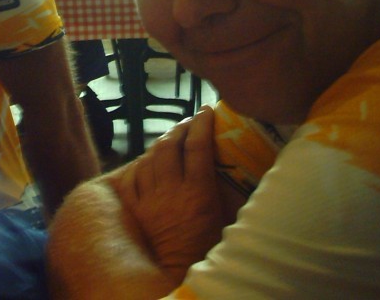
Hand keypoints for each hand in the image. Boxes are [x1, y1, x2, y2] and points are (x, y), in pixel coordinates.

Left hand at [113, 107, 223, 281]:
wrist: (180, 268)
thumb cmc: (209, 243)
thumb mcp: (226, 216)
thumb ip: (231, 191)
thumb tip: (245, 168)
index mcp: (198, 191)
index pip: (198, 147)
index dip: (202, 124)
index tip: (206, 111)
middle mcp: (171, 190)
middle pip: (169, 147)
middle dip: (178, 129)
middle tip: (188, 123)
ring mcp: (151, 197)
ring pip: (149, 158)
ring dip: (160, 144)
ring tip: (170, 137)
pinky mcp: (137, 207)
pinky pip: (133, 177)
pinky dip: (141, 164)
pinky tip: (149, 159)